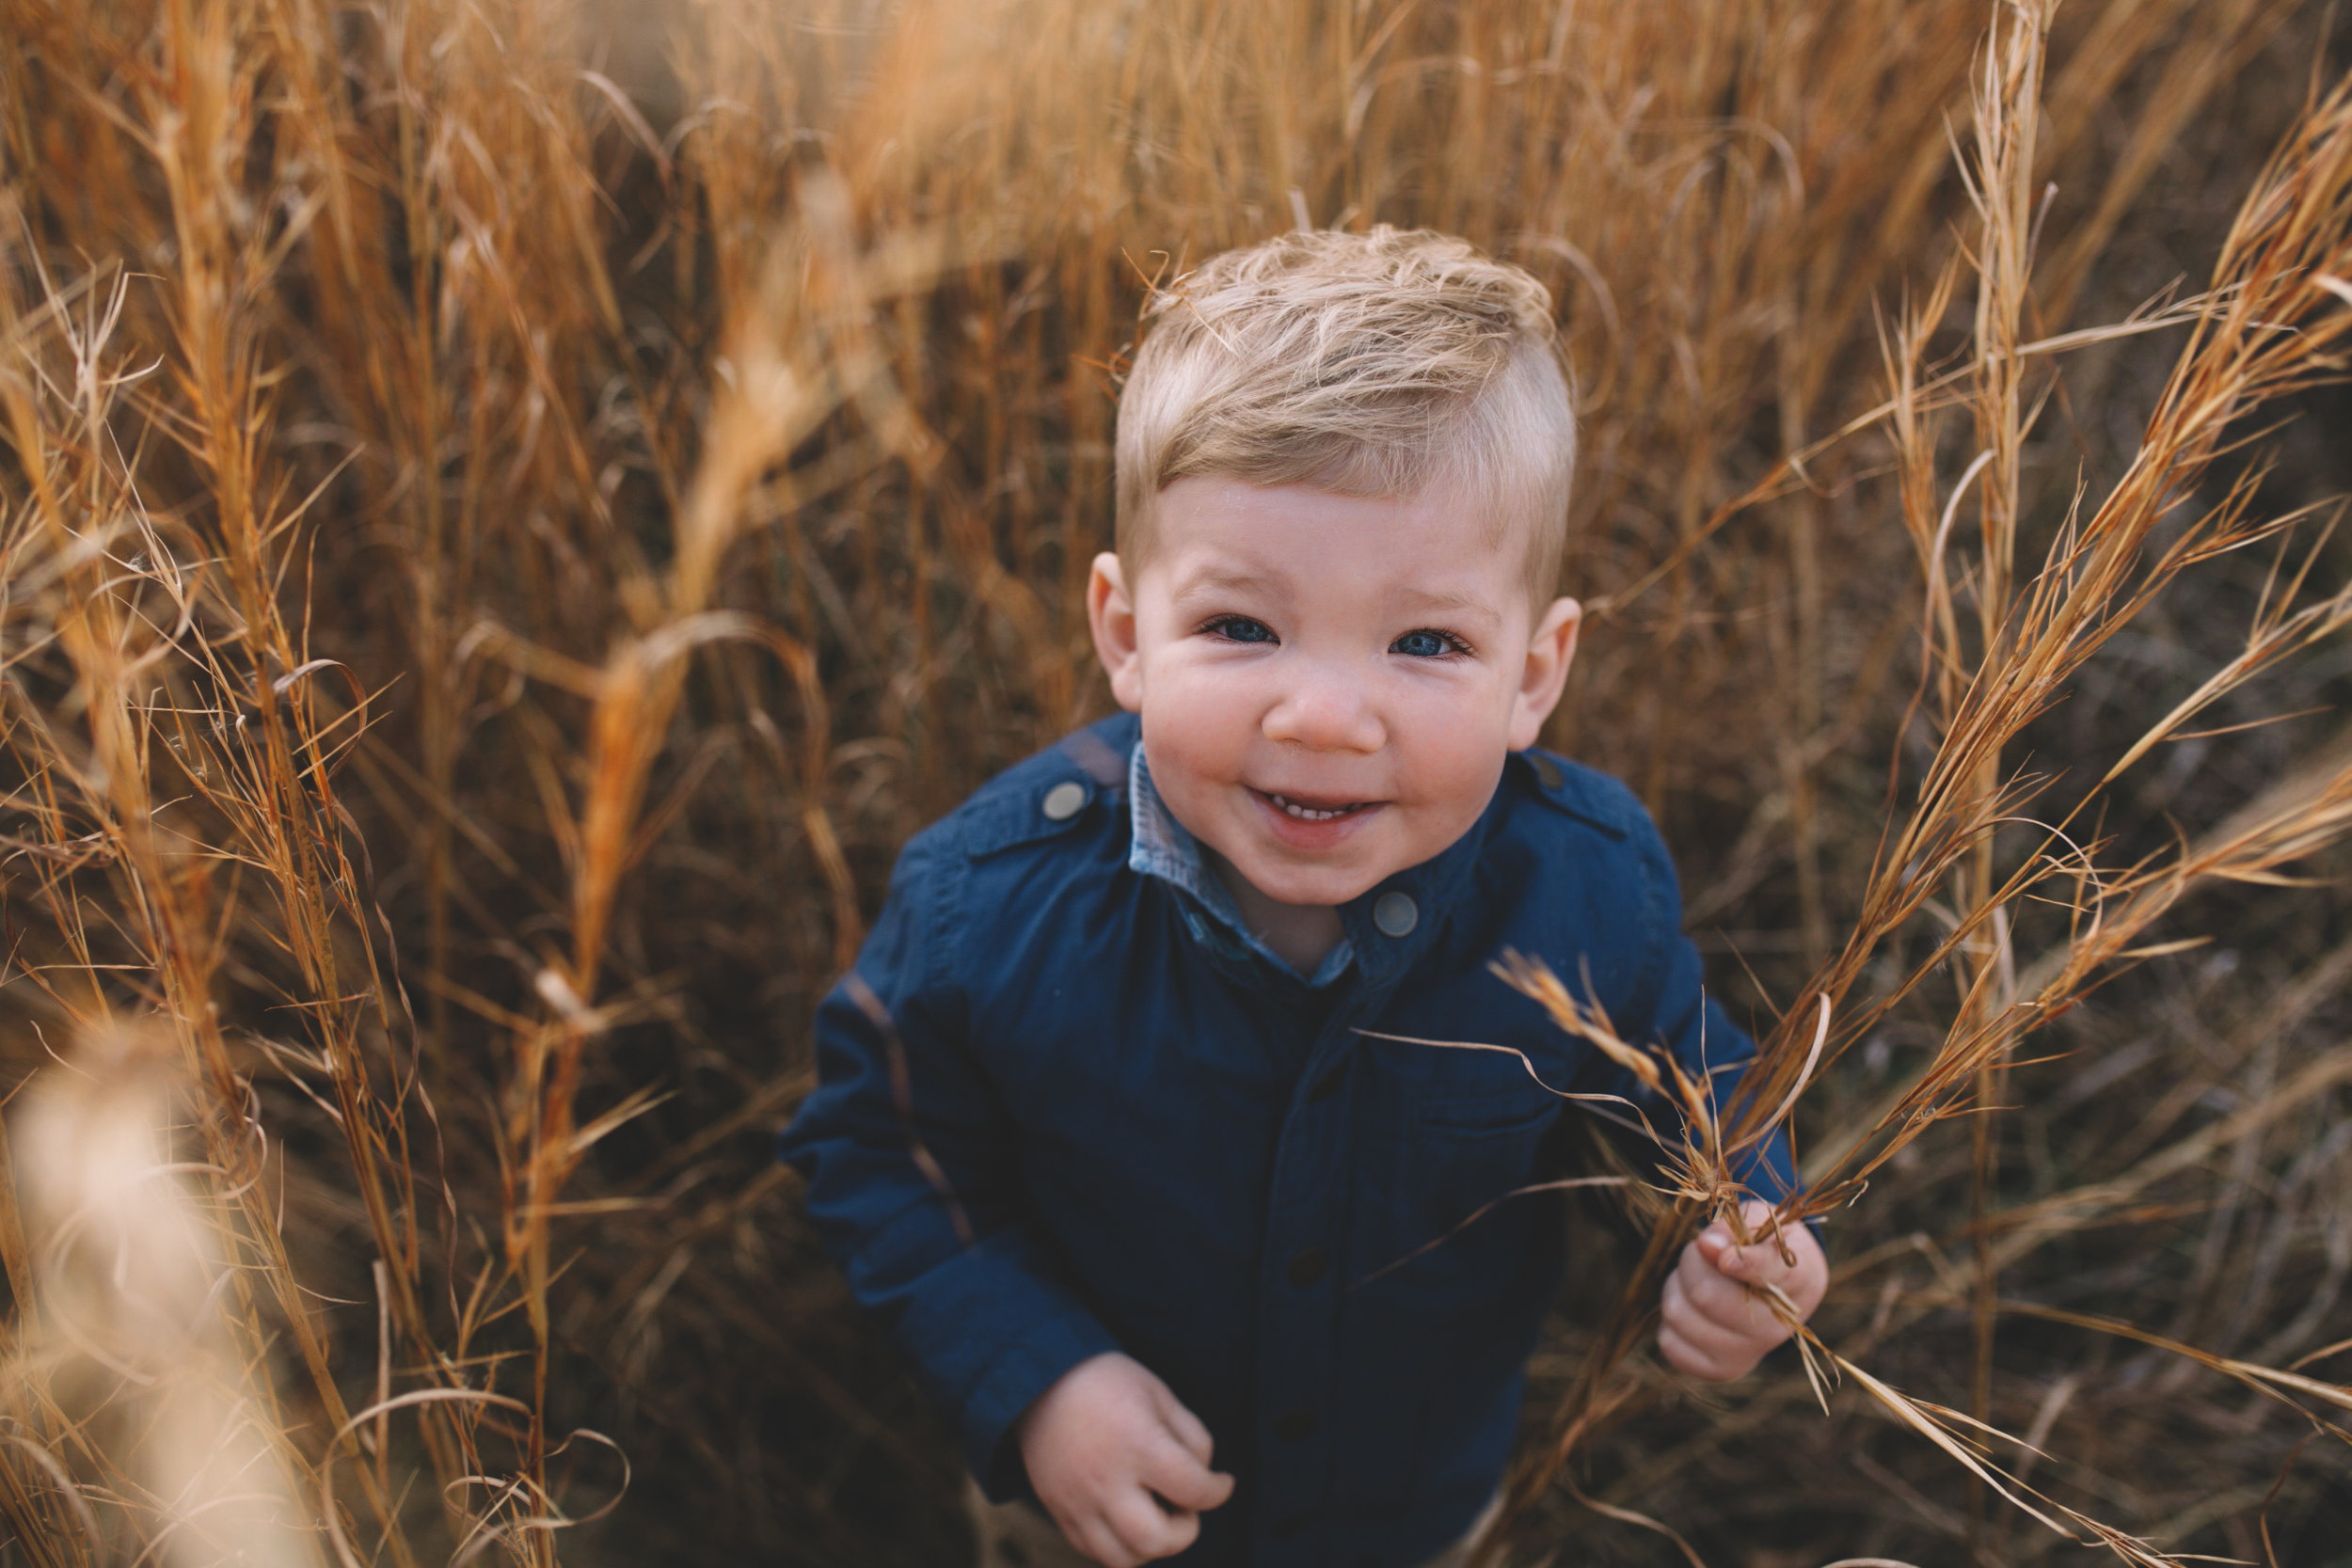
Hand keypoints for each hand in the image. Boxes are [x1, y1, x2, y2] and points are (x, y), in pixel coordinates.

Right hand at [1017, 1352, 1235, 1566]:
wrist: (1036, 1379)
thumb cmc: (1104, 1380)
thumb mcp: (1157, 1391)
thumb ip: (1190, 1435)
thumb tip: (1204, 1475)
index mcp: (1137, 1443)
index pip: (1193, 1490)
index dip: (1218, 1491)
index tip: (1222, 1483)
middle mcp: (1107, 1480)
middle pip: (1155, 1540)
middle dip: (1185, 1532)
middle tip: (1184, 1505)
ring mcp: (1078, 1502)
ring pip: (1122, 1558)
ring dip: (1151, 1546)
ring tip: (1155, 1515)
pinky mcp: (1059, 1511)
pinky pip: (1092, 1552)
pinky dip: (1118, 1546)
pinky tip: (1127, 1520)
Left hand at [1658, 1199, 1827, 1380]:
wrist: (1775, 1292)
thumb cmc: (1761, 1246)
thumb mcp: (1755, 1222)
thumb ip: (1734, 1231)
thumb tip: (1707, 1246)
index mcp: (1799, 1280)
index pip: (1771, 1273)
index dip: (1743, 1263)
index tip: (1726, 1256)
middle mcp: (1777, 1328)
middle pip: (1706, 1295)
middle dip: (1693, 1262)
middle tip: (1703, 1253)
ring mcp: (1748, 1353)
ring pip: (1679, 1315)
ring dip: (1678, 1288)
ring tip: (1698, 1279)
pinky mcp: (1720, 1370)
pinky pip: (1670, 1343)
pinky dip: (1670, 1322)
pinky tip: (1693, 1310)